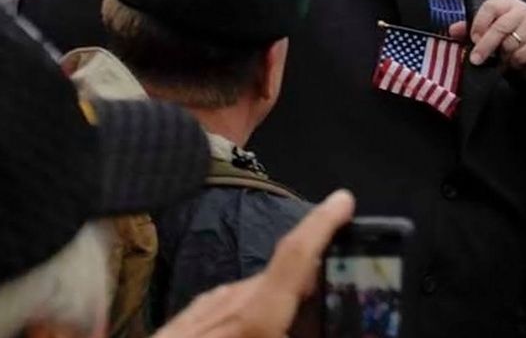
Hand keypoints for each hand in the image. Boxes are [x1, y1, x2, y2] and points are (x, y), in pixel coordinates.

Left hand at [156, 189, 354, 337]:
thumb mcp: (258, 331)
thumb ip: (292, 330)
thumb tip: (306, 324)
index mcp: (253, 320)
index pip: (295, 256)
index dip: (322, 225)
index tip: (343, 200)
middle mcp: (227, 306)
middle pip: (280, 282)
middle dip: (309, 285)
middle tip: (334, 294)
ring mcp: (201, 313)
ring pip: (252, 298)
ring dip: (277, 307)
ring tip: (293, 322)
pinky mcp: (182, 324)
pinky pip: (225, 312)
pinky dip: (249, 319)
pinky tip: (252, 335)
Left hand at [448, 0, 525, 69]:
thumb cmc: (508, 36)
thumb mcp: (488, 30)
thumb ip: (469, 30)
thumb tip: (452, 30)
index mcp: (507, 4)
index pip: (490, 7)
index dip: (479, 24)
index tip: (473, 39)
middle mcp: (523, 11)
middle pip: (500, 27)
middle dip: (485, 46)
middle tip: (476, 59)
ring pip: (511, 44)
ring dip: (502, 56)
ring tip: (501, 58)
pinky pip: (523, 56)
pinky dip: (515, 63)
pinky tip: (514, 62)